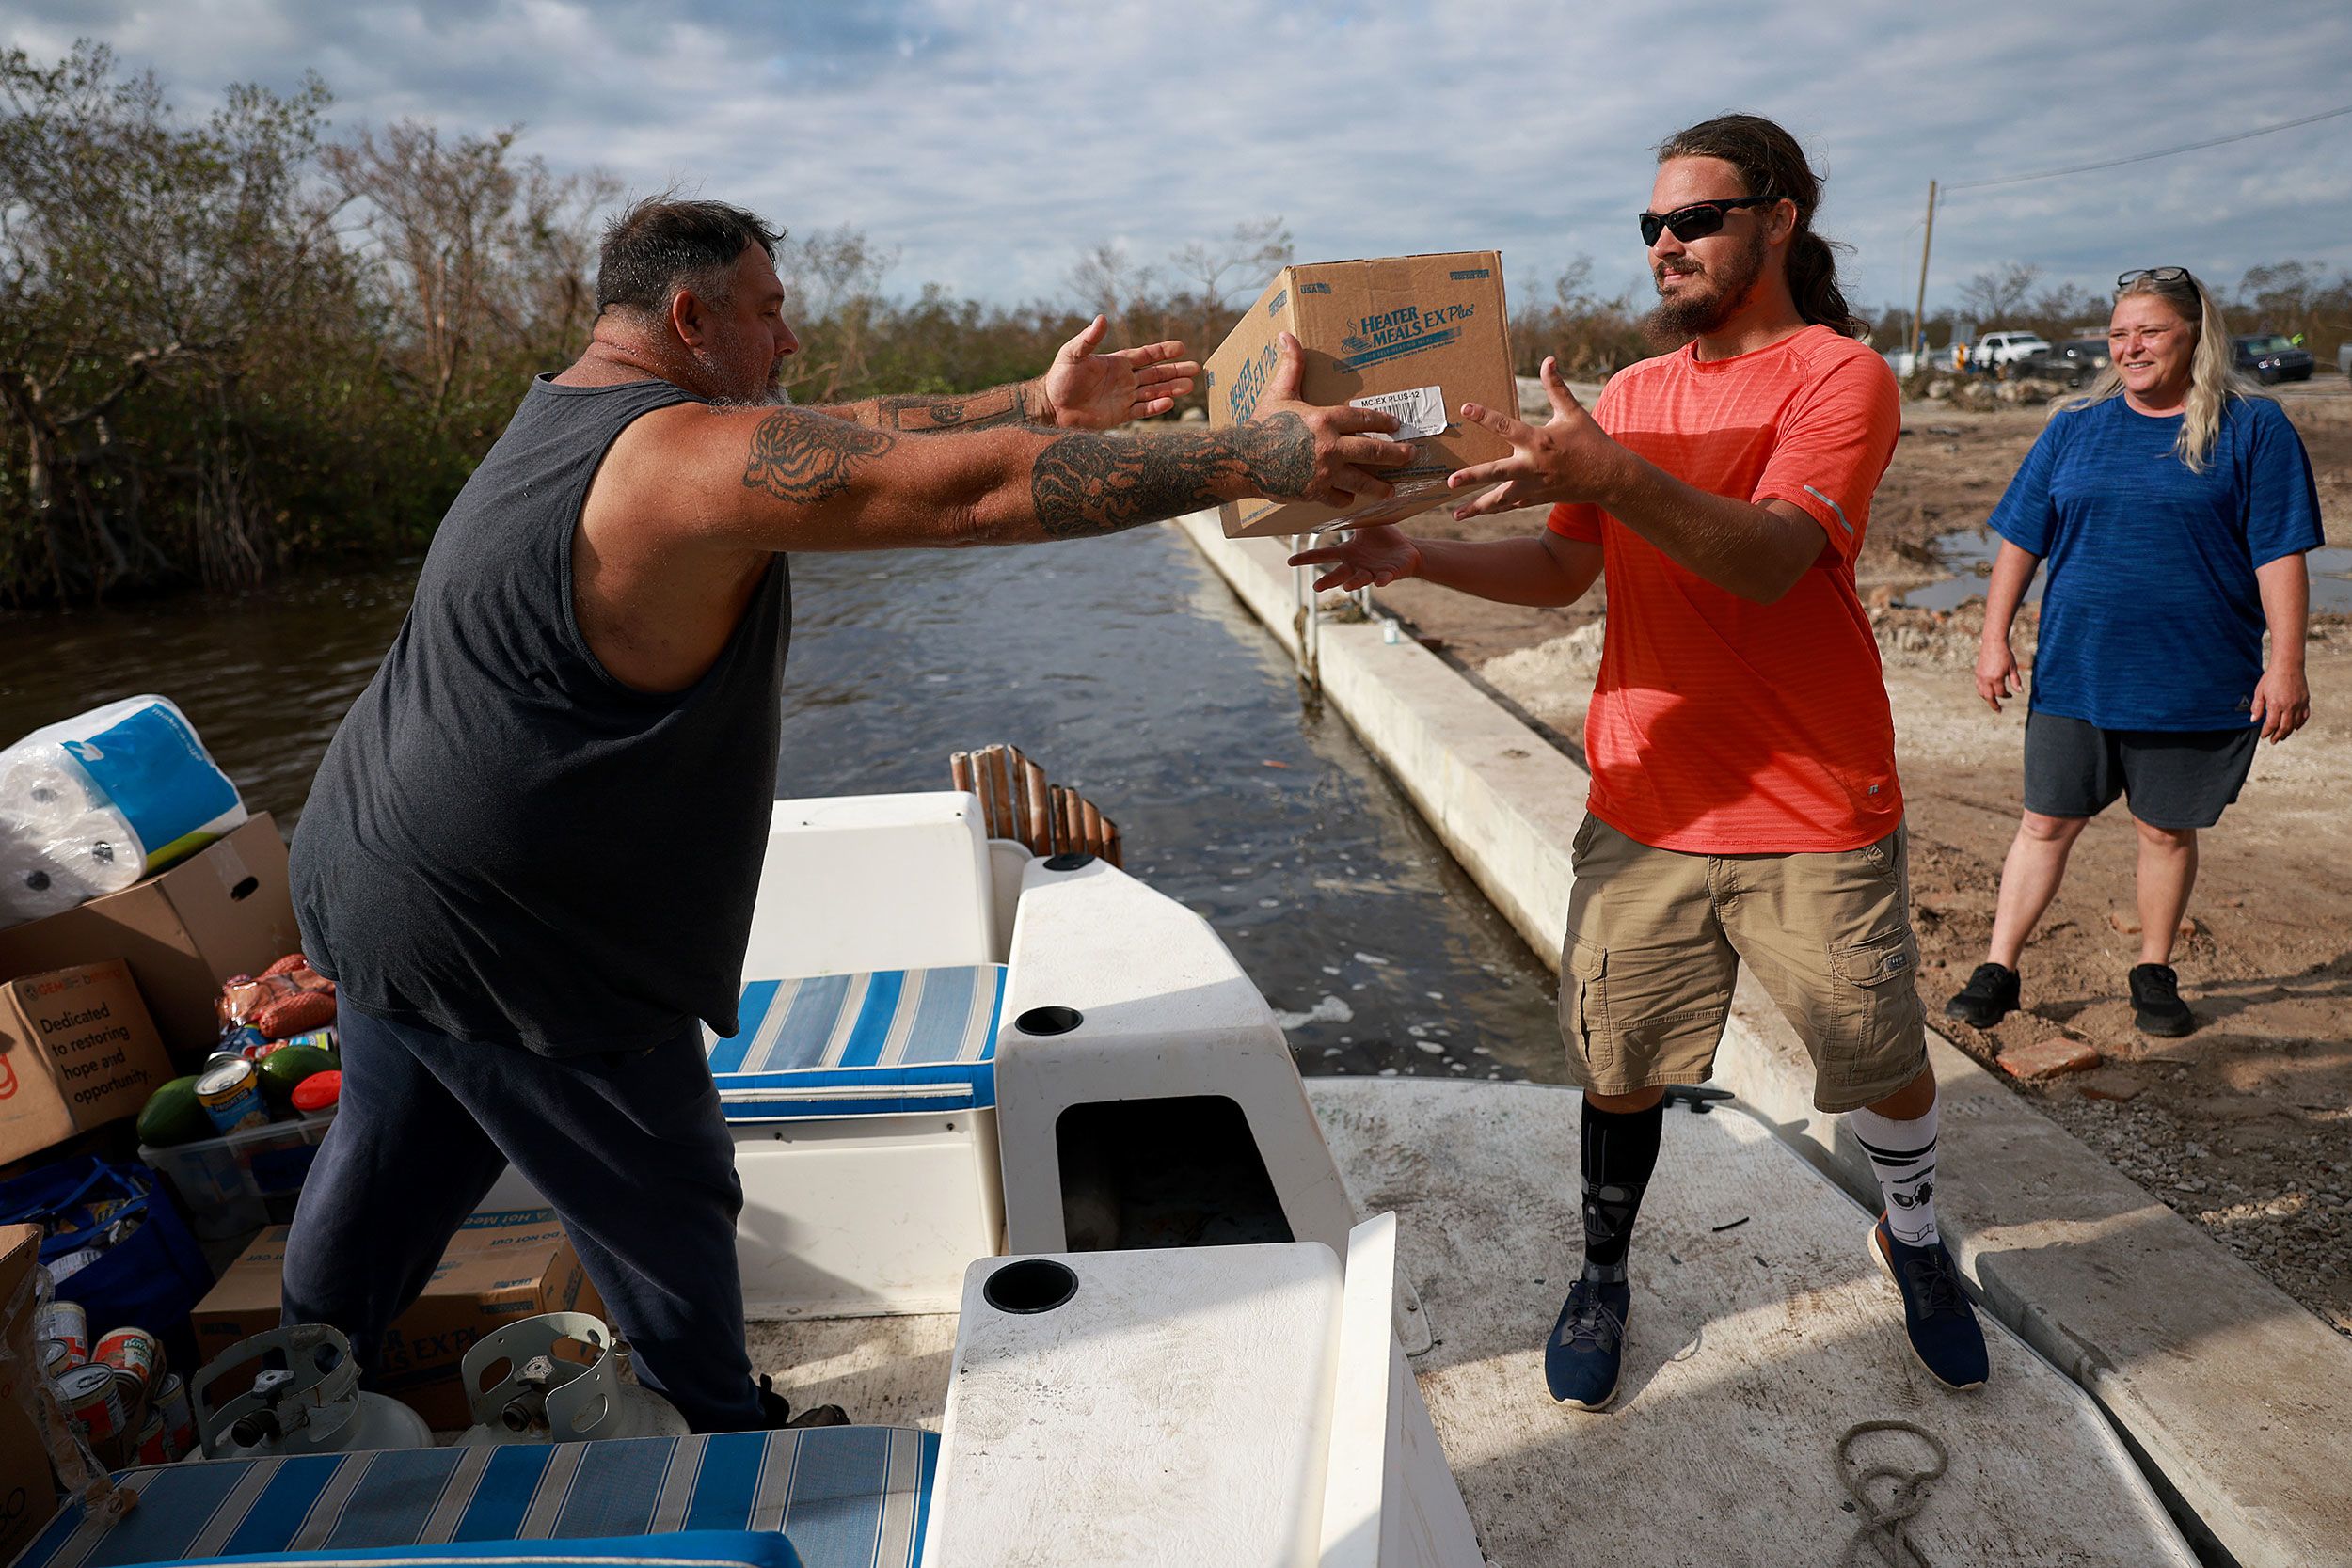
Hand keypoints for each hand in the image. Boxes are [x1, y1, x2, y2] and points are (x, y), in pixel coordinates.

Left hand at [1040, 315, 1199, 428]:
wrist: (1052, 406)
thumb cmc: (1060, 378)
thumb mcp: (1073, 354)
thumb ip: (1088, 339)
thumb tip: (1101, 318)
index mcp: (1117, 363)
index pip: (1146, 355)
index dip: (1163, 351)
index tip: (1181, 347)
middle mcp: (1125, 380)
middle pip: (1156, 374)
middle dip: (1176, 371)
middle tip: (1197, 368)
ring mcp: (1124, 398)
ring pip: (1154, 392)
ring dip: (1172, 388)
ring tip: (1190, 386)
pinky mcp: (1120, 415)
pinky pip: (1143, 410)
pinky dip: (1156, 407)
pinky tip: (1169, 403)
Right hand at [1247, 331, 1411, 504]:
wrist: (1241, 459)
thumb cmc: (1260, 425)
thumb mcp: (1279, 392)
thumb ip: (1292, 366)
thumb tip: (1287, 335)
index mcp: (1325, 419)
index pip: (1365, 418)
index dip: (1384, 421)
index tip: (1397, 424)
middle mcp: (1330, 446)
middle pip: (1374, 451)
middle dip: (1397, 454)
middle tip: (1410, 455)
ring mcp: (1324, 472)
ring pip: (1363, 481)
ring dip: (1380, 486)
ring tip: (1391, 489)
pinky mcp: (1315, 492)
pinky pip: (1339, 498)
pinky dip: (1346, 498)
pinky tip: (1350, 496)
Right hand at [1287, 524, 1422, 591]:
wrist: (1406, 551)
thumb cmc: (1384, 538)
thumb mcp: (1367, 524)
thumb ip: (1354, 515)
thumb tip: (1340, 494)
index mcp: (1348, 552)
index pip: (1324, 555)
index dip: (1307, 559)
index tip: (1290, 561)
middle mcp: (1356, 565)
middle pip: (1338, 574)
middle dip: (1328, 581)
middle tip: (1316, 587)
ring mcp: (1371, 572)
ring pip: (1359, 580)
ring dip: (1353, 583)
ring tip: (1347, 588)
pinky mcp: (1387, 575)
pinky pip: (1383, 578)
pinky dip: (1382, 580)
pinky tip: (1380, 581)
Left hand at [1444, 356, 1628, 520]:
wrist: (1609, 477)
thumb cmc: (1590, 441)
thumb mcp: (1573, 412)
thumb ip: (1556, 387)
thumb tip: (1548, 360)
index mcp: (1538, 441)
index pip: (1506, 426)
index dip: (1485, 416)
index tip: (1465, 408)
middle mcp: (1532, 466)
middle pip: (1496, 472)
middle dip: (1472, 477)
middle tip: (1450, 481)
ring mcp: (1533, 486)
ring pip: (1500, 499)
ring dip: (1477, 507)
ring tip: (1456, 514)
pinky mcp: (1536, 499)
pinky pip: (1510, 506)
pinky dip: (1493, 510)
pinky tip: (1475, 513)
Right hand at [1976, 638, 2020, 712]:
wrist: (1993, 643)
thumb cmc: (2005, 654)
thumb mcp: (2013, 668)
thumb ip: (2016, 681)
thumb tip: (2020, 692)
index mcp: (1997, 678)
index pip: (2000, 693)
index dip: (2006, 696)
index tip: (2011, 695)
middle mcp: (1986, 678)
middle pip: (1989, 697)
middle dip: (1994, 705)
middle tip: (1999, 711)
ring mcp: (1980, 676)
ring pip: (1982, 693)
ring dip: (1987, 698)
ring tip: (1993, 701)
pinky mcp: (1977, 673)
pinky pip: (1978, 686)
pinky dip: (1983, 691)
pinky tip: (1988, 691)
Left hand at [2250, 665, 2310, 742]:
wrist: (2288, 665)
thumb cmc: (2272, 676)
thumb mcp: (2260, 692)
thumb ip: (2257, 707)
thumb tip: (2254, 720)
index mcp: (2276, 704)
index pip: (2271, 724)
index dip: (2267, 732)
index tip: (2264, 736)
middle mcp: (2289, 706)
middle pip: (2284, 727)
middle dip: (2278, 736)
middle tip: (2273, 740)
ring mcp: (2299, 704)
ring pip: (2295, 724)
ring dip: (2288, 732)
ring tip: (2282, 736)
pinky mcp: (2305, 700)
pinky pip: (2305, 716)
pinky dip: (2300, 724)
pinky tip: (2296, 727)